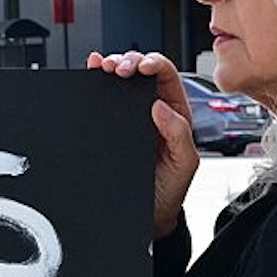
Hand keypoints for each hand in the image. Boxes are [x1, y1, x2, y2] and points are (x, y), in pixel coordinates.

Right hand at [87, 51, 198, 238]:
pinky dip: (96, 79)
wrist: (148, 214)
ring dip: (112, 66)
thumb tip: (161, 106)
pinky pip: (104, 98)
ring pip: (121, 81)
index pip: (167, 77)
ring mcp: (131, 116)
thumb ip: (179, 135)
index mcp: (174, 113)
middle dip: (129, 62)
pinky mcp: (111, 125)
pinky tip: (92, 70)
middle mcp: (153, 110)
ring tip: (103, 67)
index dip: (154, 64)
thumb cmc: (169, 189)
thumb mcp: (184, 163)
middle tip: (118, 68)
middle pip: (141, 72)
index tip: (141, 67)